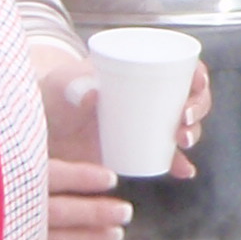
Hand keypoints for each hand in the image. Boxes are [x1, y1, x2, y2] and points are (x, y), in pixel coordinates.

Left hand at [33, 40, 208, 239]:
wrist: (42, 125)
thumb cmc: (54, 95)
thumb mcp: (60, 86)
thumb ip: (71, 86)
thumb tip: (91, 93)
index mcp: (139, 72)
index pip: (179, 67)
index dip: (196, 75)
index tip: (194, 85)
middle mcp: (150, 97)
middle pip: (189, 98)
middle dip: (197, 108)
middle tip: (183, 121)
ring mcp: (146, 125)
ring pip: (183, 126)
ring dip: (192, 133)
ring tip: (182, 143)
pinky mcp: (138, 149)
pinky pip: (166, 156)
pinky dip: (178, 163)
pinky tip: (184, 172)